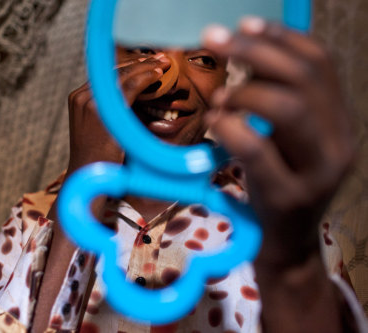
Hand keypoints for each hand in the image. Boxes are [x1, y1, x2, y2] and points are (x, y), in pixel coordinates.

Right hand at [66, 54, 170, 173]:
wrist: (86, 176)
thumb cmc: (99, 158)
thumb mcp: (102, 128)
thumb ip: (112, 111)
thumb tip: (136, 98)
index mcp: (79, 98)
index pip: (107, 76)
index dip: (130, 66)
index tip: (149, 63)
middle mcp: (81, 96)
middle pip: (114, 72)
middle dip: (140, 63)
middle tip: (161, 59)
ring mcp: (88, 102)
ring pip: (122, 75)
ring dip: (145, 67)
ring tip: (163, 64)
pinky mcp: (99, 110)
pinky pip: (127, 87)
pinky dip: (144, 78)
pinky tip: (157, 75)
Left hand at [204, 18, 355, 265]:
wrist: (286, 243)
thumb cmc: (277, 183)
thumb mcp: (284, 140)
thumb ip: (276, 104)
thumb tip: (240, 59)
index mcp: (339, 121)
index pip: (321, 64)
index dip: (282, 38)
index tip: (245, 24)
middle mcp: (338, 141)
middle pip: (306, 78)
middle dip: (256, 52)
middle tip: (215, 41)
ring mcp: (318, 171)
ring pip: (290, 110)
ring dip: (244, 94)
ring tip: (218, 99)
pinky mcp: (290, 196)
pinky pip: (258, 150)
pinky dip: (229, 128)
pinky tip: (212, 123)